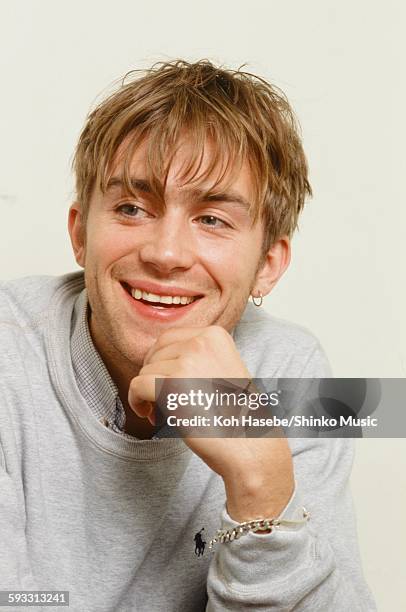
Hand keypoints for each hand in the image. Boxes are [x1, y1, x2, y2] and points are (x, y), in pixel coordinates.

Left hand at [128, 325, 293, 520]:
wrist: (250, 444)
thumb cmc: (236, 414)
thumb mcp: (222, 369)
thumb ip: (195, 357)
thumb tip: (153, 359)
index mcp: (215, 335)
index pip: (169, 338)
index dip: (162, 362)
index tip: (168, 383)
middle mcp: (201, 342)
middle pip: (155, 353)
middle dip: (155, 376)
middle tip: (164, 401)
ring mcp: (186, 363)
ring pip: (145, 371)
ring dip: (148, 393)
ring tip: (165, 413)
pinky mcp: (172, 387)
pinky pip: (136, 386)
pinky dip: (136, 402)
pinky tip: (150, 416)